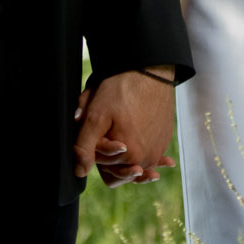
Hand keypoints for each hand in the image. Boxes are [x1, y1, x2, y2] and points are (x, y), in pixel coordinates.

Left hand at [73, 69, 177, 185]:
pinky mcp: (163, 142)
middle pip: (118, 168)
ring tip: (121, 136)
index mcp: (130, 157)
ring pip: (132, 163)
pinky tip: (136, 142)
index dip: (94, 150)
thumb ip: (84, 147)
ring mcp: (157, 151)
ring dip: (123, 152)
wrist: (151, 72)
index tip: (97, 130)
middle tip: (108, 130)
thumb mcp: (95, 116)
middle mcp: (147, 159)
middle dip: (109, 152)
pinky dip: (140, 150)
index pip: (102, 167)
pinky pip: (147, 154)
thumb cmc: (122, 91)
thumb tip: (80, 171)